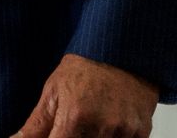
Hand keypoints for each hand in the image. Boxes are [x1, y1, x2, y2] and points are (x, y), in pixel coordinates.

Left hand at [12, 53, 156, 137]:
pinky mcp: (142, 132)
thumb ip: (34, 127)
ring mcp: (125, 131)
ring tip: (90, 121)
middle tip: (71, 126)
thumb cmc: (86, 68)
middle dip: (72, 137)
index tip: (56, 135)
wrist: (122, 47)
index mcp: (75, 118)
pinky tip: (107, 126)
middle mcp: (102, 128)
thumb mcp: (53, 93)